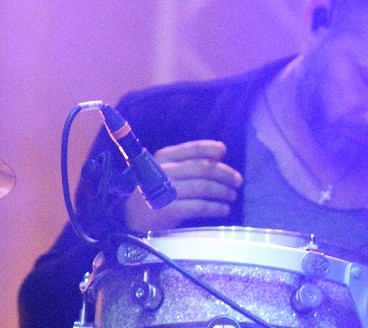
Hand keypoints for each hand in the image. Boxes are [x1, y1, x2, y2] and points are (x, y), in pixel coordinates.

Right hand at [124, 140, 242, 232]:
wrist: (130, 220)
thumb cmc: (152, 193)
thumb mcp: (165, 172)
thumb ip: (188, 162)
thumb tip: (219, 153)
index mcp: (162, 159)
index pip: (191, 149)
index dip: (210, 148)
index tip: (224, 151)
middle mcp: (163, 172)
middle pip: (202, 169)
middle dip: (224, 174)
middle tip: (238, 181)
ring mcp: (166, 191)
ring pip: (203, 187)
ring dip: (223, 191)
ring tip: (232, 195)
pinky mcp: (169, 210)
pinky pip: (199, 206)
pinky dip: (216, 207)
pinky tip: (224, 209)